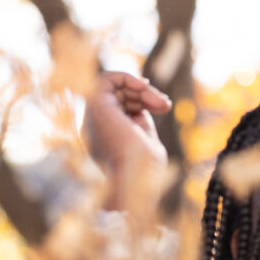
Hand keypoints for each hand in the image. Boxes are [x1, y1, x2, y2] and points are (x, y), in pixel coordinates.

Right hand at [84, 72, 168, 187]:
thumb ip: (141, 122)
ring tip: (162, 103)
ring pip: (113, 86)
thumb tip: (143, 107)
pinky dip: (127, 78)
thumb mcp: (145, 140)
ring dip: (141, 89)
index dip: (141, 99)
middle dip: (145, 93)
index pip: (120, 105)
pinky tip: (145, 87)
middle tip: (166, 105)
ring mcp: (94, 116)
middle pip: (117, 94)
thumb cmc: (144, 169)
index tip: (163, 104)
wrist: (136, 182)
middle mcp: (95, 124)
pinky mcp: (97, 107)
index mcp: (104, 133)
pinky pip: (106, 79)